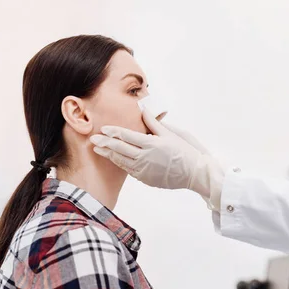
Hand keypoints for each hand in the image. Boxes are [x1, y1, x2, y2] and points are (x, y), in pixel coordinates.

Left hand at [90, 109, 204, 190]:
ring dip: (109, 155)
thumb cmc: (186, 151)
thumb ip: (154, 123)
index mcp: (151, 144)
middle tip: (93, 139)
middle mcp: (145, 158)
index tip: (103, 128)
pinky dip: (120, 164)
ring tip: (98, 149)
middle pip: (120, 149)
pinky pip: (129, 170)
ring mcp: (144, 171)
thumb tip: (143, 110)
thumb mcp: (171, 133)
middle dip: (105, 143)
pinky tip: (114, 159)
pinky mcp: (146, 179)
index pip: (127, 136)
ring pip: (122, 161)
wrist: (196, 174)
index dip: (113, 132)